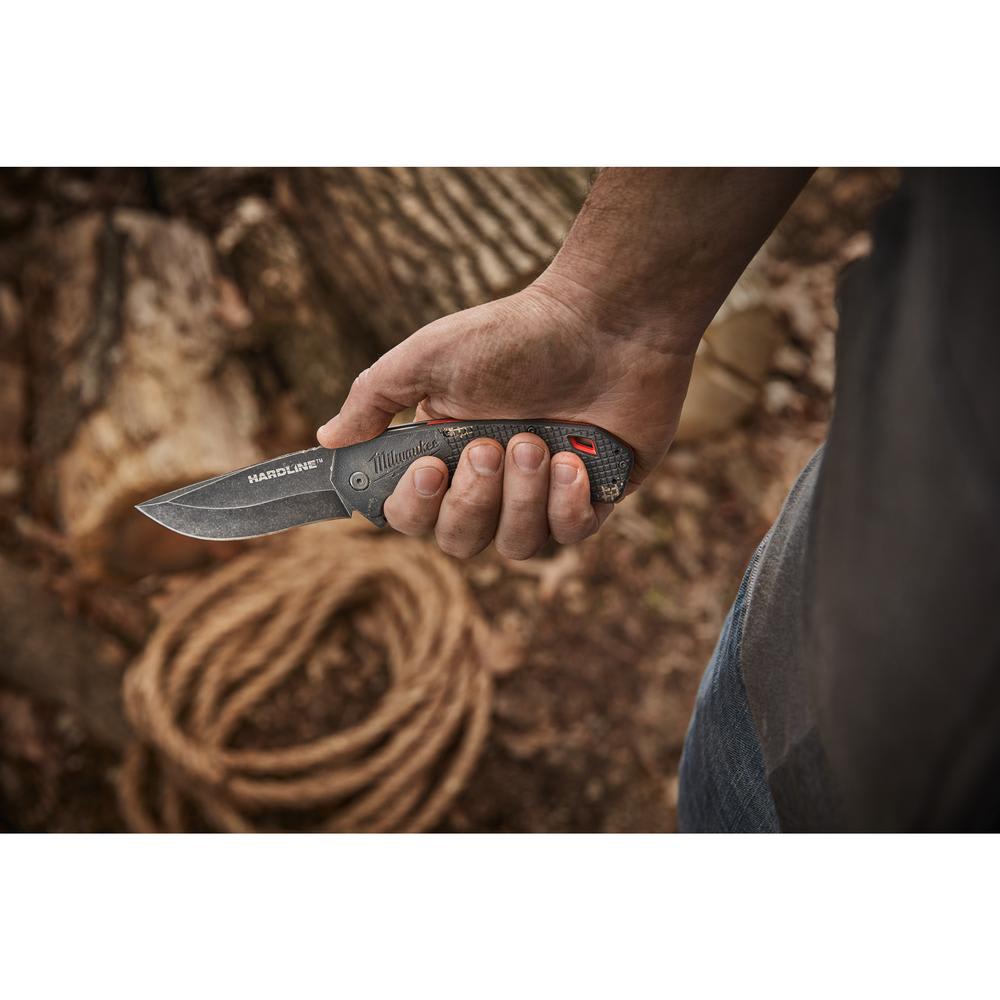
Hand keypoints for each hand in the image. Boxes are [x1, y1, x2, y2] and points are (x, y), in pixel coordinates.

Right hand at [317, 275, 697, 558]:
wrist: (606, 320)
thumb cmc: (515, 335)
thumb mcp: (429, 357)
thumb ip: (374, 399)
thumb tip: (326, 441)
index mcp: (446, 455)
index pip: (412, 515)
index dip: (416, 505)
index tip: (431, 468)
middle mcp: (490, 483)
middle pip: (459, 541)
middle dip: (473, 499)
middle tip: (490, 446)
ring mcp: (541, 495)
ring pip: (514, 546)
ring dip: (521, 497)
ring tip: (539, 443)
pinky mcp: (592, 500)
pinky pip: (569, 536)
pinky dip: (567, 505)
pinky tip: (574, 462)